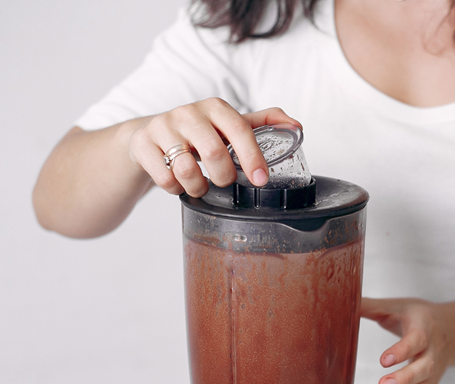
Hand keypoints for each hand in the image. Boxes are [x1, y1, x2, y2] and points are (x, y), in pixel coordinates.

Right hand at [127, 99, 301, 196]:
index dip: (253, 157)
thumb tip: (296, 126)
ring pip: (187, 170)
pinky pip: (166, 179)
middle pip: (214, 153)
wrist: (148, 135)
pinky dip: (176, 189)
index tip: (260, 180)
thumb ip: (262, 124)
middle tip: (222, 181)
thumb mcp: (228, 126)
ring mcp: (162, 127)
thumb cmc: (197, 134)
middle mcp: (188, 113)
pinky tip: (178, 182)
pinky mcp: (143, 144)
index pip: (240, 129)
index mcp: (215, 108)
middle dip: (223, 177)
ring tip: (199, 184)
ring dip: (198, 187)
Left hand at [360, 297, 454, 383]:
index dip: (402, 350)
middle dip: (404, 380)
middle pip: (423, 370)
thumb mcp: (398, 306)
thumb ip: (371, 306)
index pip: (416, 341)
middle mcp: (433, 354)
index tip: (384, 360)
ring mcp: (432, 375)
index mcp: (424, 328)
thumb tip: (342, 299)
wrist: (453, 331)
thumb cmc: (419, 317)